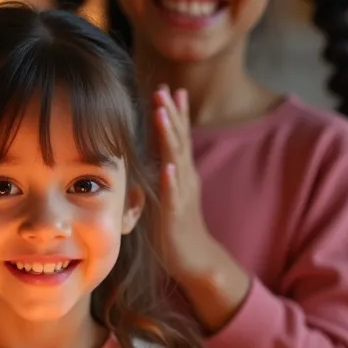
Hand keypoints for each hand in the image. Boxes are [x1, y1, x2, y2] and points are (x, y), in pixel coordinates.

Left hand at [152, 85, 250, 330]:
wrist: (196, 259)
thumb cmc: (177, 227)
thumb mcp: (169, 193)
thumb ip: (162, 172)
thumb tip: (152, 154)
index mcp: (181, 172)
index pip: (178, 136)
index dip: (174, 112)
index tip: (168, 87)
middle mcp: (185, 178)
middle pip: (179, 140)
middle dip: (171, 114)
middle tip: (164, 88)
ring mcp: (182, 195)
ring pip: (176, 160)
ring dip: (170, 136)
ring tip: (163, 113)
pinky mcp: (177, 215)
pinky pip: (174, 195)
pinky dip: (171, 180)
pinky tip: (168, 167)